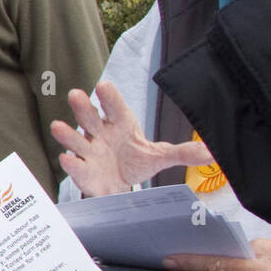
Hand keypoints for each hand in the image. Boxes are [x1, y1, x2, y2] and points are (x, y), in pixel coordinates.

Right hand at [51, 81, 212, 196]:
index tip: (104, 86)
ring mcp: (88, 152)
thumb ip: (182, 152)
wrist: (118, 183)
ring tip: (58, 126)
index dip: (109, 96)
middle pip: (89, 117)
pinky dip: (71, 164)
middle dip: (82, 107)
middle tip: (76, 94)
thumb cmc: (134, 159)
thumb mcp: (159, 155)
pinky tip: (67, 159)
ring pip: (76, 140)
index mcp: (119, 123)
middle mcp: (100, 134)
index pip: (114, 106)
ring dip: (67, 133)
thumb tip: (211, 151)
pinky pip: (76, 166)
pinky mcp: (83, 171)